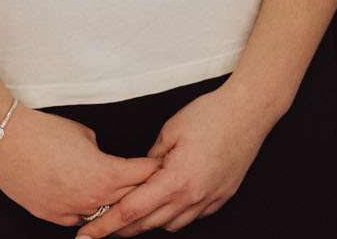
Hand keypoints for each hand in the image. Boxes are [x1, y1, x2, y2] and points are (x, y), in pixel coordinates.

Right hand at [0, 107, 158, 229]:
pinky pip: (79, 219)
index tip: (170, 166)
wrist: (6, 143)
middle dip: (144, 191)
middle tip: (158, 184)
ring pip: (105, 215)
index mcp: (106, 175)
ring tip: (129, 198)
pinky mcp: (50, 216)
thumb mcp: (87, 136)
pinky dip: (90, 212)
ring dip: (117, 206)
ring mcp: (69, 211)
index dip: (158, 169)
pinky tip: (96, 205)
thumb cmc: (46, 133)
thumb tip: (107, 161)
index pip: (145, 177)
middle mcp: (91, 199)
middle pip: (130, 200)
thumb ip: (103, 154)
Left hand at [78, 85, 274, 236]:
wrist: (251, 109)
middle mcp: (192, 196)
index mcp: (175, 180)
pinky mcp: (223, 196)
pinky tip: (171, 200)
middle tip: (102, 225)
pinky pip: (192, 216)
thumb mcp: (169, 131)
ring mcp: (210, 199)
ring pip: (170, 224)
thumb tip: (137, 177)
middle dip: (121, 228)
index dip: (104, 225)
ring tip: (139, 209)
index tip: (85, 235)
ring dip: (150, 221)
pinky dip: (176, 213)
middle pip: (147, 224)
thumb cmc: (211, 114)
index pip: (130, 211)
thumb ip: (148, 161)